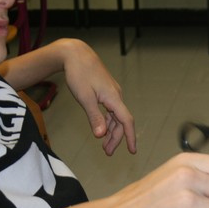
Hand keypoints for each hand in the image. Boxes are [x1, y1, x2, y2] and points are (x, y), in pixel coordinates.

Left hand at [58, 39, 136, 154]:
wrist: (76, 54)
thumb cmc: (79, 74)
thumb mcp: (85, 98)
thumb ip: (94, 117)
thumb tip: (101, 135)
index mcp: (113, 98)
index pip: (126, 121)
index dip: (130, 137)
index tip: (132, 151)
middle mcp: (116, 96)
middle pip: (120, 122)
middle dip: (116, 138)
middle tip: (107, 153)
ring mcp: (111, 94)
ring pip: (115, 117)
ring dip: (111, 132)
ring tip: (104, 146)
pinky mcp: (106, 92)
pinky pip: (110, 111)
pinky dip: (107, 122)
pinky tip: (102, 129)